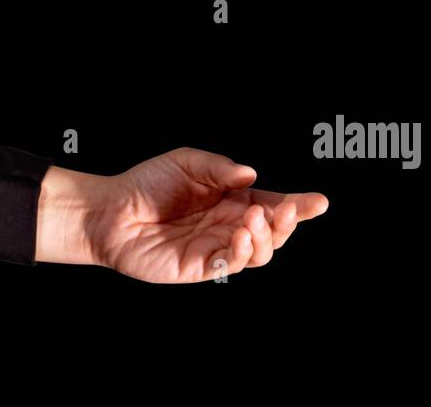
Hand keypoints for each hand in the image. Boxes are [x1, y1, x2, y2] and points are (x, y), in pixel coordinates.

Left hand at [36, 149, 327, 281]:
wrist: (110, 210)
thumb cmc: (147, 184)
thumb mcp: (187, 162)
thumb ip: (220, 168)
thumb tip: (251, 175)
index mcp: (231, 199)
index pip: (272, 203)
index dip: (298, 205)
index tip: (319, 202)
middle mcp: (229, 225)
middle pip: (273, 232)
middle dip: (287, 223)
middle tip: (284, 208)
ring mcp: (216, 248)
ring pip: (259, 253)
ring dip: (265, 238)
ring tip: (253, 219)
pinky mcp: (199, 267)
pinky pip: (231, 266)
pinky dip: (242, 253)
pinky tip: (238, 237)